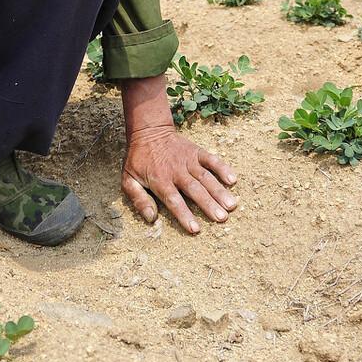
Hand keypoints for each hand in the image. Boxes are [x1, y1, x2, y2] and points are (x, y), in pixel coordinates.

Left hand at [121, 124, 238, 233]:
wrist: (149, 132)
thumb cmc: (139, 160)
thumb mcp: (129, 180)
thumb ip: (138, 199)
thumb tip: (151, 218)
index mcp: (160, 180)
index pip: (173, 200)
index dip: (184, 214)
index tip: (195, 229)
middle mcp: (176, 171)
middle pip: (194, 190)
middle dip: (208, 205)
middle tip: (221, 218)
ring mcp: (188, 161)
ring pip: (205, 177)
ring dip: (219, 191)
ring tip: (231, 205)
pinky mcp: (196, 152)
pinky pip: (211, 160)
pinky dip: (222, 168)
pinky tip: (232, 179)